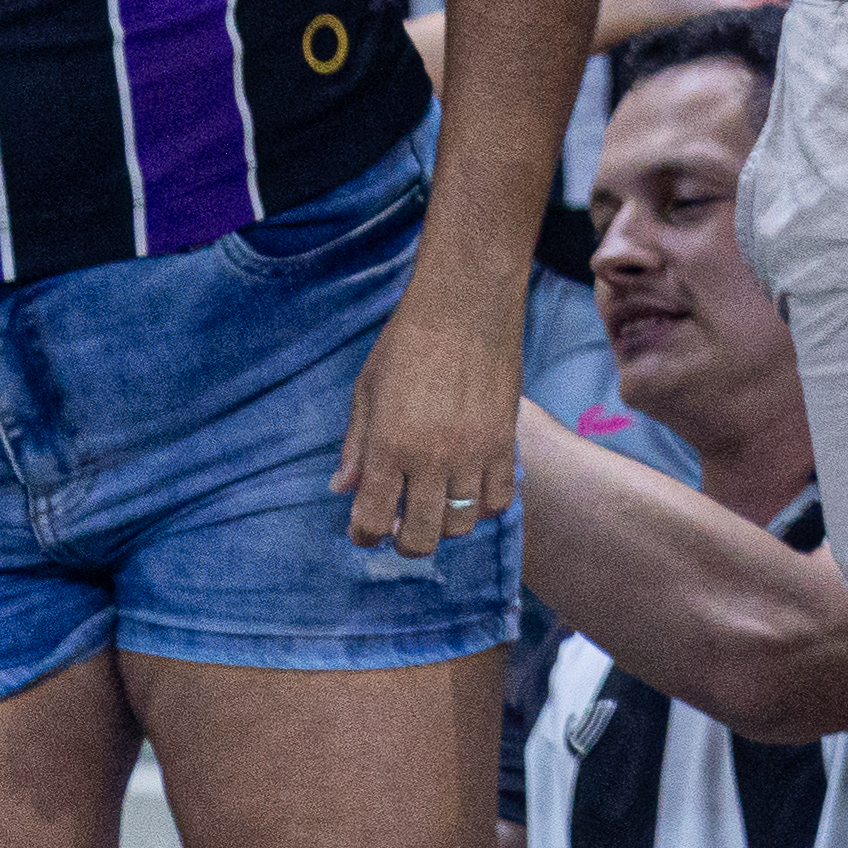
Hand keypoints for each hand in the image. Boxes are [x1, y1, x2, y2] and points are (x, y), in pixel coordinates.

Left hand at [331, 273, 522, 555]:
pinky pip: (500, 498)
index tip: (365, 527)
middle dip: (404, 542)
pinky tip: (470, 490)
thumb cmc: (407, 343)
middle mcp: (432, 458)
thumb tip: (342, 489)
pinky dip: (483, 506)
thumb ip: (355, 446)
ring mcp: (474, 452)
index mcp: (389, 446)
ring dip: (445, 524)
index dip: (364, 535)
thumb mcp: (366, 391)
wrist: (466, 305)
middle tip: (400, 524)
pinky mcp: (505, 440)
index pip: (373, 521)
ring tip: (437, 503)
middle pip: (421, 537)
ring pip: (462, 524)